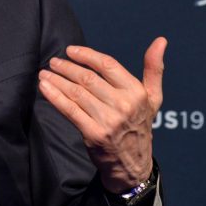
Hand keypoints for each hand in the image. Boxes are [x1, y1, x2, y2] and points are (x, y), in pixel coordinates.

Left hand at [38, 38, 165, 192]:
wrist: (133, 164)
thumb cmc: (140, 125)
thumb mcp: (153, 98)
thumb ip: (154, 69)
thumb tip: (160, 40)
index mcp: (137, 92)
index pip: (108, 65)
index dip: (87, 55)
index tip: (70, 50)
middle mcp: (124, 105)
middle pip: (88, 78)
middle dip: (67, 67)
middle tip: (53, 61)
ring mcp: (108, 120)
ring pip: (76, 93)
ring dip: (57, 80)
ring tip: (45, 73)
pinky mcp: (93, 134)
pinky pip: (69, 110)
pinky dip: (54, 96)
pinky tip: (45, 87)